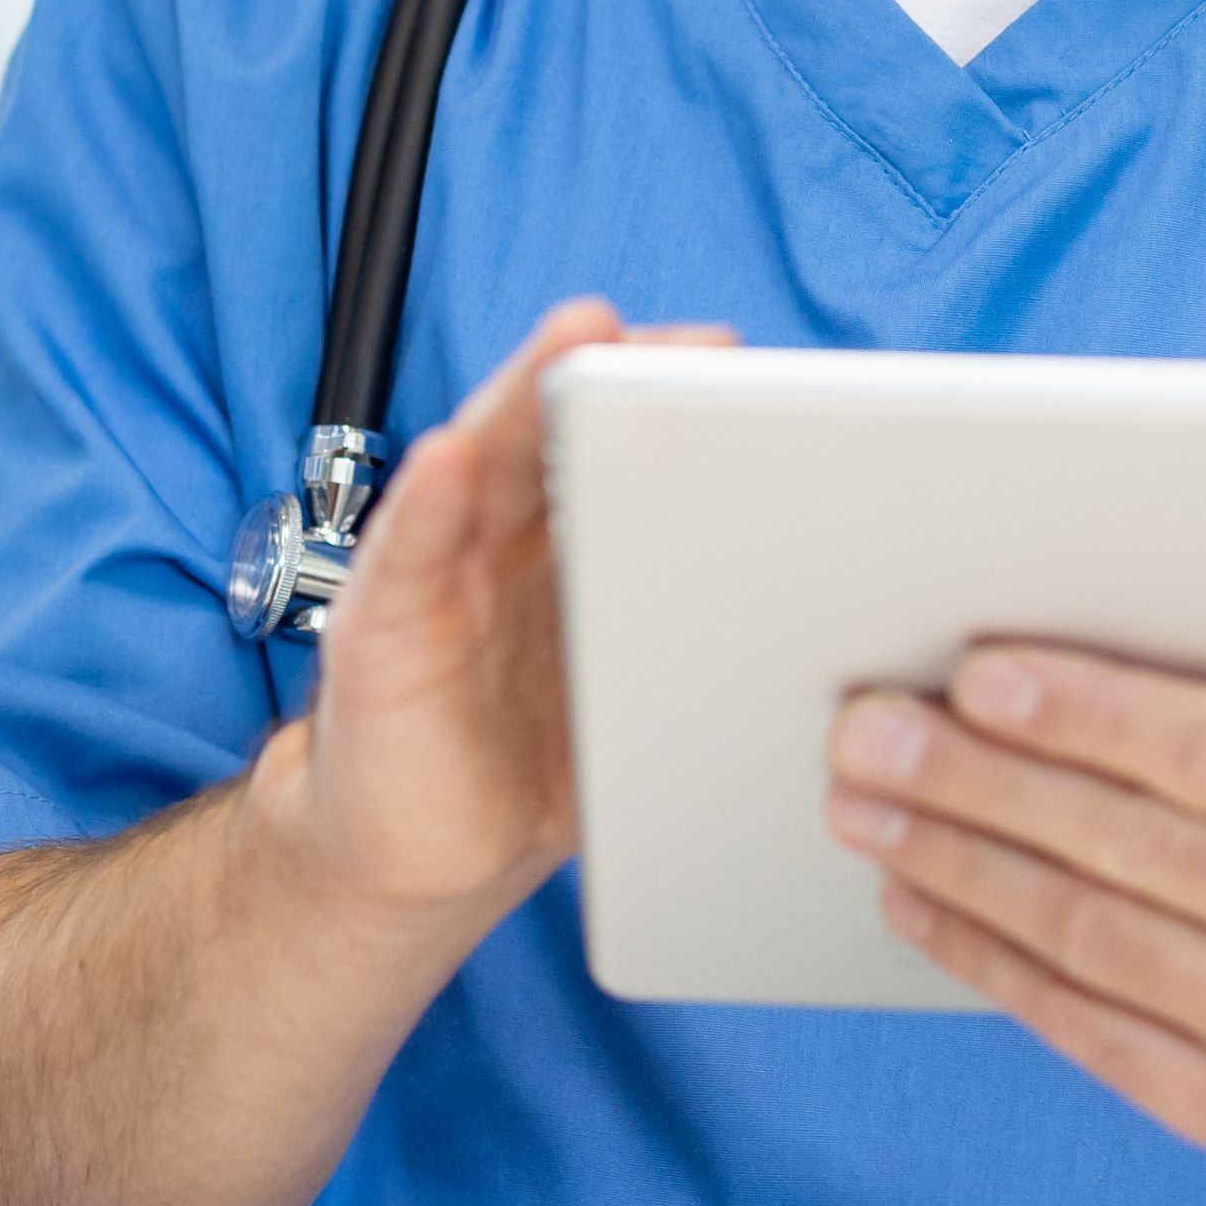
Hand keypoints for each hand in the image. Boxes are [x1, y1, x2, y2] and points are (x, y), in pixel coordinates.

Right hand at [244, 300, 712, 941]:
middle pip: (551, 433)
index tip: (734, 363)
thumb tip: (827, 619)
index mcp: (564, 546)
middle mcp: (498, 539)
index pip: (610, 449)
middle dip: (613, 375)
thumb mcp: (631, 696)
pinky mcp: (378, 630)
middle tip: (680, 339)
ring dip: (523, 397)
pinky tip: (451, 459)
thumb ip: (692, 641)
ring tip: (571, 343)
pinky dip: (427, 505)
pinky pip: (407, 556)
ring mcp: (435, 574)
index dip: (664, 400)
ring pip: (481, 464)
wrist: (419, 865)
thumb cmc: (527, 770)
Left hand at [822, 584, 1205, 1204]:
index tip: (976, 674)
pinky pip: (1093, 1033)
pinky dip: (992, 962)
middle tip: (866, 729)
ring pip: (1095, 940)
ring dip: (959, 867)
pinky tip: (921, 902)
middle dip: (981, 783)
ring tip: (865, 806)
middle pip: (1135, 845)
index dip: (1090, 713)